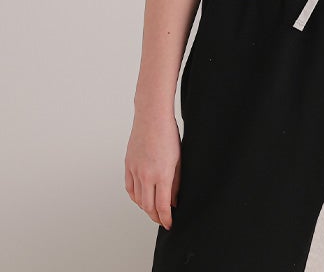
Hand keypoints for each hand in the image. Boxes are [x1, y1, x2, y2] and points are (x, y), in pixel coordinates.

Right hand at [124, 112, 181, 229]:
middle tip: (163, 220)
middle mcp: (146, 175)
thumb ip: (176, 183)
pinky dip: (135, 197)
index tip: (169, 223)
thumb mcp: (179, 160)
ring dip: (146, 208)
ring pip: (138, 199)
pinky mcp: (128, 165)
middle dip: (156, 216)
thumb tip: (174, 200)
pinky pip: (129, 188)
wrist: (152, 117)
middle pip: (148, 206)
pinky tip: (141, 199)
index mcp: (161, 174)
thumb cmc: (168, 134)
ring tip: (154, 210)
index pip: (162, 206)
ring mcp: (135, 170)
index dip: (166, 218)